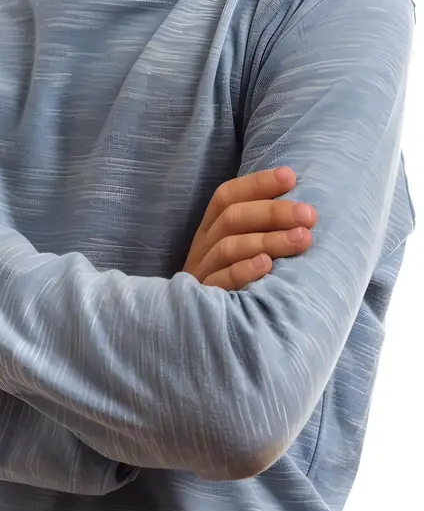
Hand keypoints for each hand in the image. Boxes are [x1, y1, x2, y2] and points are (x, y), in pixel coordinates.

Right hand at [183, 166, 316, 290]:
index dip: (257, 183)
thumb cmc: (236, 284)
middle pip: (232, 218)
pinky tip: (267, 265)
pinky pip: (221, 281)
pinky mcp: (205, 300)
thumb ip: (260, 229)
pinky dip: (244, 270)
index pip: (228, 196)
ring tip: (302, 238)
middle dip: (273, 211)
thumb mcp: (240, 252)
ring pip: (229, 247)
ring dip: (268, 239)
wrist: (202, 334)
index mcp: (211, 229)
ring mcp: (202, 273)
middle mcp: (203, 247)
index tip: (290, 176)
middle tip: (309, 214)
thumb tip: (302, 210)